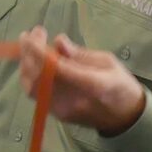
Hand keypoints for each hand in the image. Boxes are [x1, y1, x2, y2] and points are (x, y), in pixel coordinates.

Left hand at [18, 28, 146, 135]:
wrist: (126, 117)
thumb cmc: (121, 85)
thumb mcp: (108, 62)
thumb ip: (80, 54)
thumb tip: (58, 41)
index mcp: (92, 85)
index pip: (56, 68)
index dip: (38, 51)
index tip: (33, 34)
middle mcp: (73, 100)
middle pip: (38, 78)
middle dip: (29, 53)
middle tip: (31, 34)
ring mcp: (63, 110)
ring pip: (31, 87)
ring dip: (25, 64)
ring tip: (29, 46)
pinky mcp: (58, 114)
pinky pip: (36, 94)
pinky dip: (30, 75)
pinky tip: (35, 61)